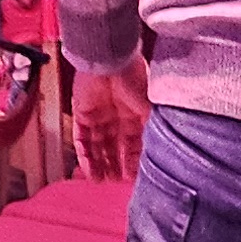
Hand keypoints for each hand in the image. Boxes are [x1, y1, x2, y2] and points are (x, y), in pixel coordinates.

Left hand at [72, 58, 150, 180]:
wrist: (110, 59)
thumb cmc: (134, 79)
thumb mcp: (150, 110)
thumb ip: (152, 131)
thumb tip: (159, 153)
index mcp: (135, 113)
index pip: (134, 143)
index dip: (133, 161)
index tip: (134, 178)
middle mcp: (117, 115)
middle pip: (115, 146)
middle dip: (116, 164)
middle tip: (116, 182)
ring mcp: (98, 114)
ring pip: (98, 145)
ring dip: (100, 163)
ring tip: (103, 181)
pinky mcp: (81, 112)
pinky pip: (81, 138)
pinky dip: (85, 156)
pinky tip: (90, 171)